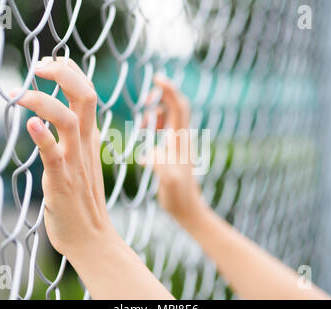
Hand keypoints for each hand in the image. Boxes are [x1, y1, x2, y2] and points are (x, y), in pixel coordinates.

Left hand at [11, 57, 117, 258]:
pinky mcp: (62, 181)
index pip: (88, 94)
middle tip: (40, 65)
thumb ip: (75, 140)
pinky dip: (43, 136)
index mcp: (90, 139)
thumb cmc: (82, 201)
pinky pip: (54, 154)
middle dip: (63, 73)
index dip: (70, 72)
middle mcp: (85, 145)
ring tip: (21, 94)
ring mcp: (75, 162)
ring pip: (69, 120)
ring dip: (45, 101)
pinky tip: (29, 124)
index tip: (51, 62)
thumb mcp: (82, 162)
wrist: (92, 238)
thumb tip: (58, 121)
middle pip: (85, 97)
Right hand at [144, 75, 204, 225]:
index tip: (158, 78)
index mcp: (180, 140)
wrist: (188, 208)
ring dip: (154, 115)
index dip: (169, 90)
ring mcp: (178, 143)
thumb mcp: (169, 182)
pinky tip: (146, 136)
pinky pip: (164, 128)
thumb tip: (149, 153)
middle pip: (175, 106)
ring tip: (143, 129)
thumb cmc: (178, 197)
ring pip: (169, 116)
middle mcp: (181, 137)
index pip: (179, 107)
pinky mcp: (173, 150)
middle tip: (144, 106)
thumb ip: (161, 166)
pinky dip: (154, 125)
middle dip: (160, 99)